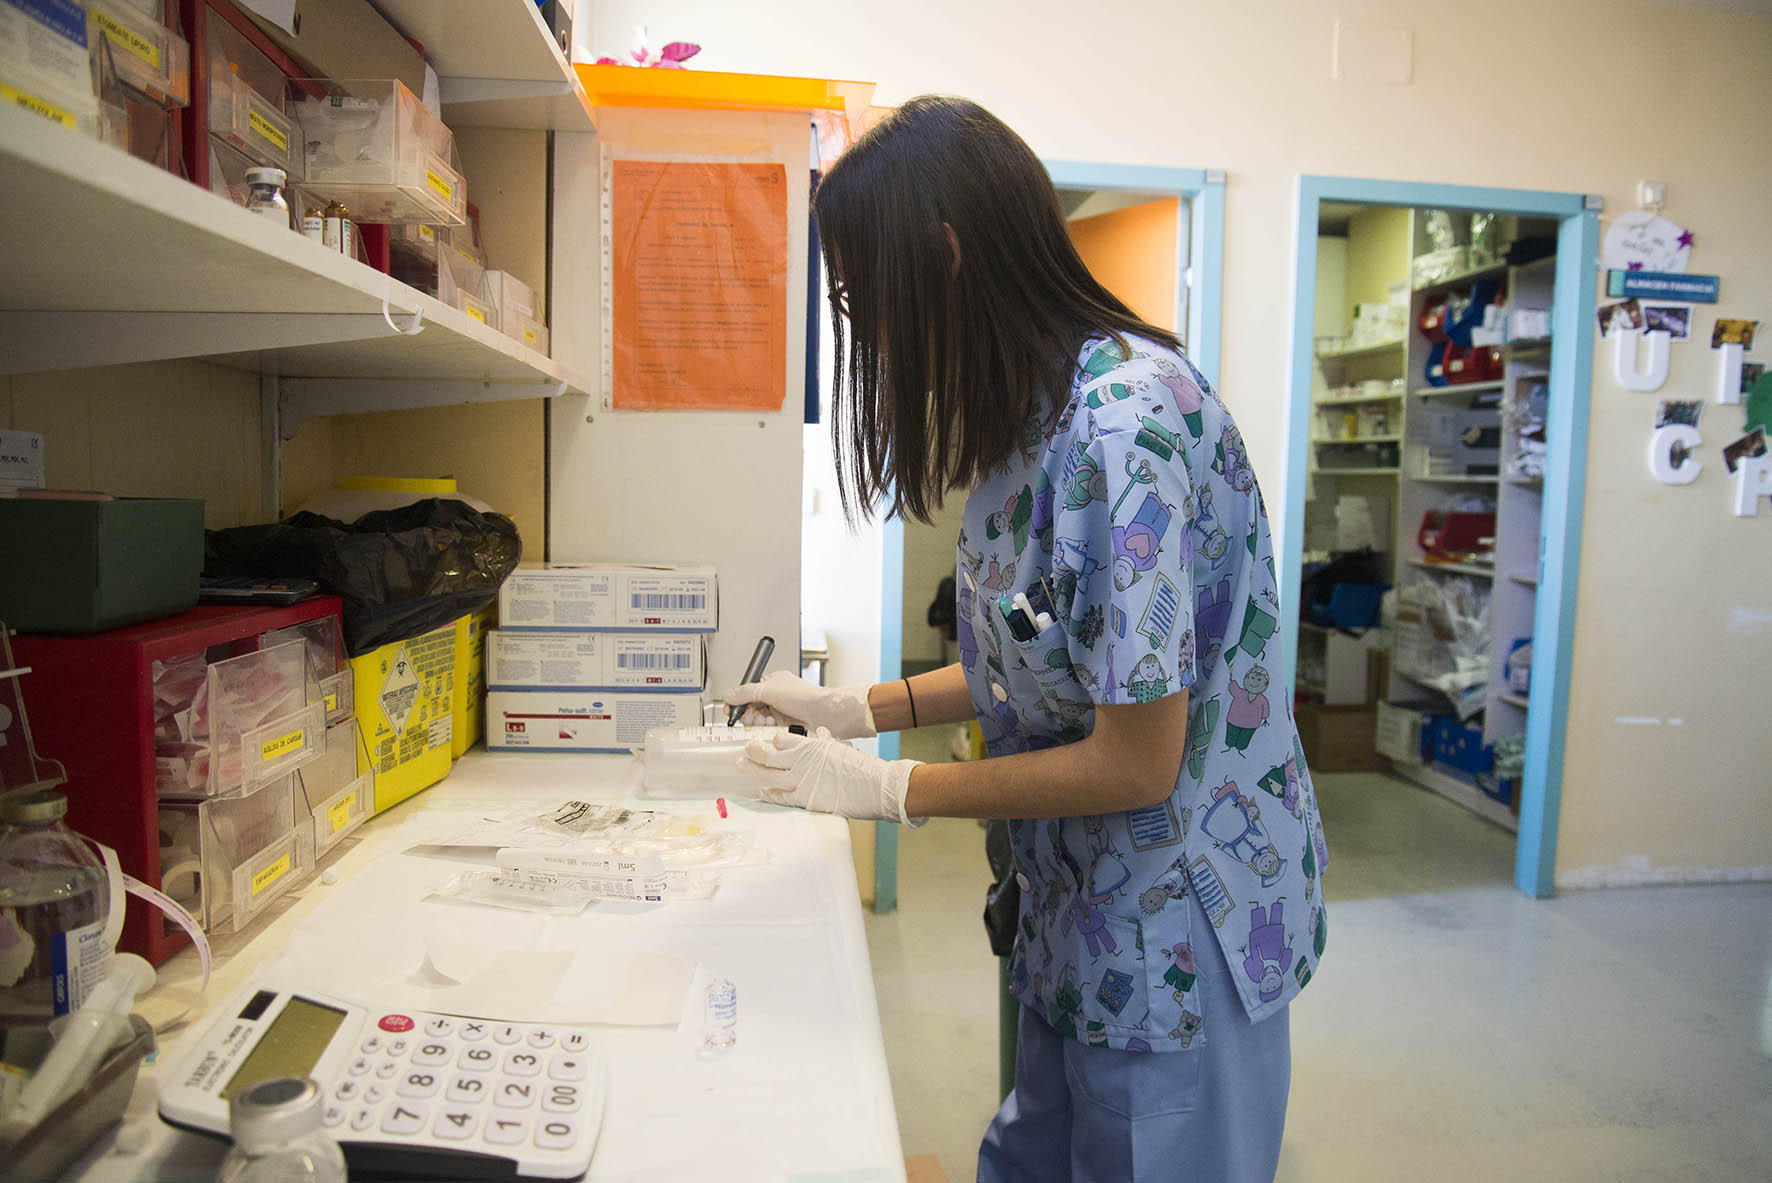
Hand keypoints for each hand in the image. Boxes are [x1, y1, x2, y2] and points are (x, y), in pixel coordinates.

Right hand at [724, 671, 876, 738]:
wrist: (826, 713)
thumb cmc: (805, 696)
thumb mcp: (768, 689)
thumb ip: (744, 692)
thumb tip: (727, 696)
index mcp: (771, 684)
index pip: (746, 693)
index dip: (738, 703)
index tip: (732, 711)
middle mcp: (775, 698)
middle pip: (750, 709)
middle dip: (748, 714)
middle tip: (751, 717)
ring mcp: (780, 713)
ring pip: (758, 722)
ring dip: (758, 722)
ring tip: (765, 721)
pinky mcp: (785, 727)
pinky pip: (767, 731)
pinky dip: (766, 730)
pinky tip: (771, 728)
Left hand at [738, 729, 923, 825]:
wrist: (874, 786)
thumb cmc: (862, 767)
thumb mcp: (841, 747)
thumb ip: (826, 741)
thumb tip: (819, 732)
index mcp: (811, 746)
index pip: (782, 739)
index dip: (771, 741)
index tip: (766, 741)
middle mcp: (801, 761)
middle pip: (767, 755)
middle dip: (753, 752)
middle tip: (745, 750)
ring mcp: (800, 780)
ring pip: (767, 773)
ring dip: (752, 769)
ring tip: (742, 765)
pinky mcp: (804, 798)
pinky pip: (779, 796)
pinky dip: (767, 793)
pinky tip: (759, 791)